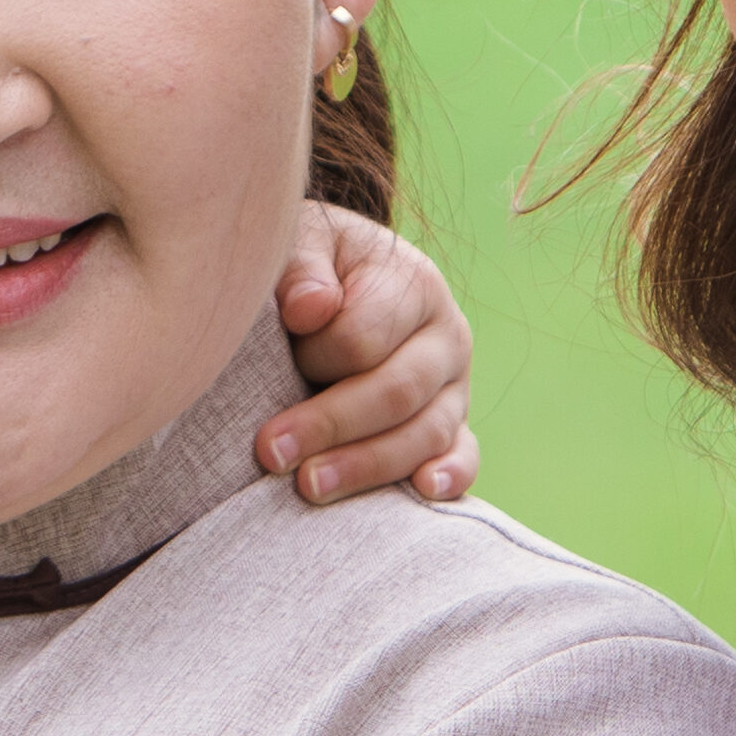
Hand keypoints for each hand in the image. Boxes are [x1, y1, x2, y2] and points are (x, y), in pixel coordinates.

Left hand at [264, 205, 478, 504]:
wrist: (344, 281)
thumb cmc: (314, 266)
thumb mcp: (302, 244)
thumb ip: (301, 268)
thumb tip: (310, 309)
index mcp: (414, 285)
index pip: (363, 338)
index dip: (314, 357)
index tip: (271, 361)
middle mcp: (446, 337)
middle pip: (395, 392)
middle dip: (329, 424)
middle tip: (270, 452)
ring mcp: (455, 387)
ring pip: (425, 434)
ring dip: (366, 466)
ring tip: (309, 487)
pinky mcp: (454, 426)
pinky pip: (465, 455)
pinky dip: (451, 475)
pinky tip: (424, 491)